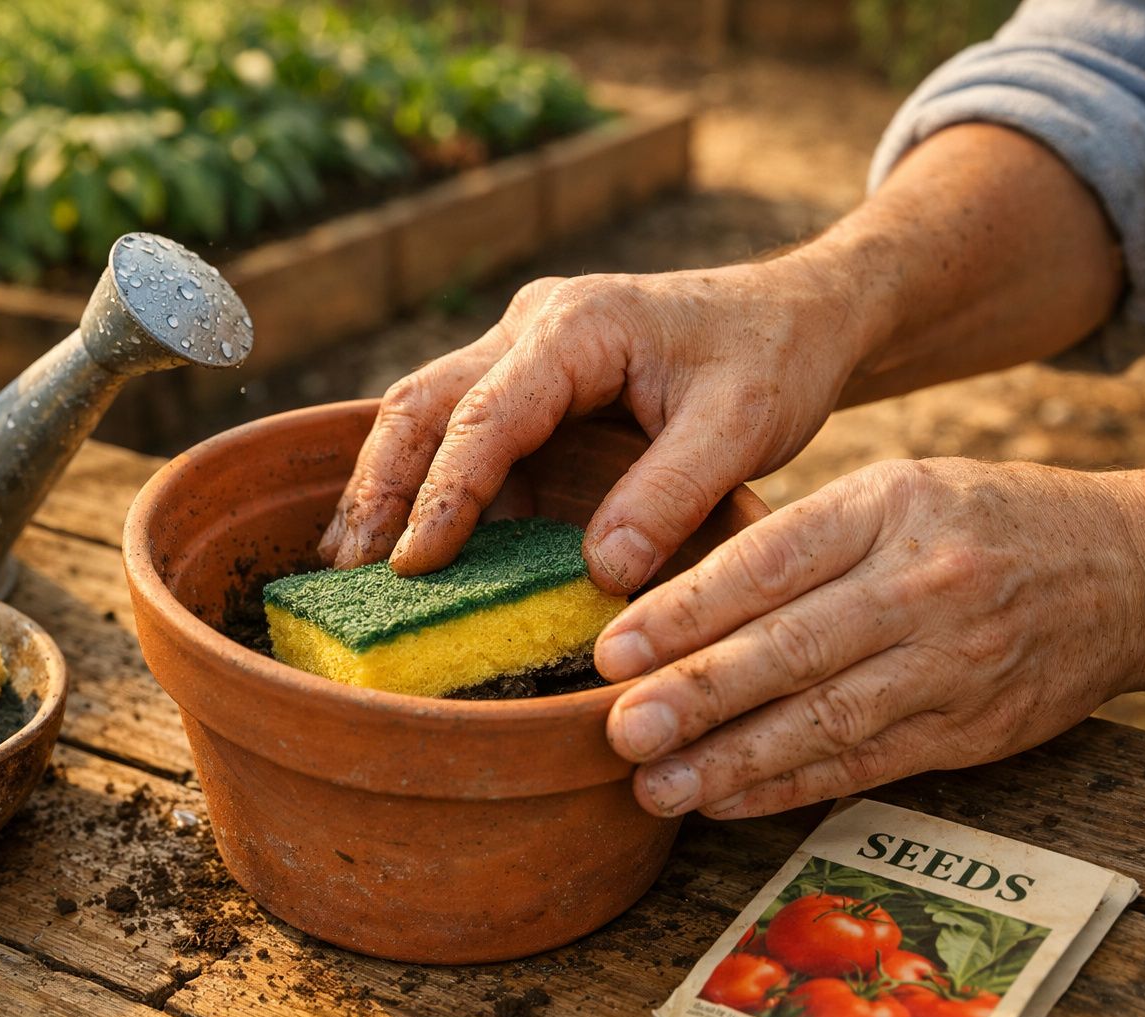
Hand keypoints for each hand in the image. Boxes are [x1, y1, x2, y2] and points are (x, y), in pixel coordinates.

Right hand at [318, 257, 873, 591]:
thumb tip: (599, 575)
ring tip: (350, 567)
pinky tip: (405, 542)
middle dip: (378, 487)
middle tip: (347, 571)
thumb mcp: (743, 425)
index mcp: (579, 326)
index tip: (413, 565)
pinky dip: (426, 485)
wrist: (797, 313)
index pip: (485, 415)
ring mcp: (525, 350)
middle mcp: (534, 327)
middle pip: (423, 402)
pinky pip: (462, 430)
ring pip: (427, 413)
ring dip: (387, 486)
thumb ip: (670, 495)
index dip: (444, 493)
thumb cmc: (774, 358)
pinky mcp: (530, 381)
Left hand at [598, 458, 1144, 818]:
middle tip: (619, 729)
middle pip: (792, 648)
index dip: (684, 612)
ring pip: (826, 720)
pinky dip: (790, 787)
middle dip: (696, 696)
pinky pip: (866, 764)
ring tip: (656, 785)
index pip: (768, 562)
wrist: (1127, 568)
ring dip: (732, 760)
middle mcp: (919, 585)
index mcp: (885, 507)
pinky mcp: (971, 729)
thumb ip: (798, 540)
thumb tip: (675, 601)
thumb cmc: (977, 520)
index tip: (612, 650)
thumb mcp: (892, 490)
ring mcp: (951, 663)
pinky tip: (725, 800)